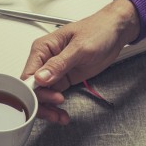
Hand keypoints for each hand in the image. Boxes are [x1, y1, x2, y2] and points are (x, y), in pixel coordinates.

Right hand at [21, 0, 139, 123]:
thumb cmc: (98, 30)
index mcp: (43, 49)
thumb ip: (59, 64)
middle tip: (56, 110)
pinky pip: (53, 96)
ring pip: (42, 95)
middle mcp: (45, 61)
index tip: (49, 98)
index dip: (35, 90)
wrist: (115, 32)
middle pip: (33, 88)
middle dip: (42, 103)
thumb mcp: (80, 48)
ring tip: (59, 116)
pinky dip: (56, 106)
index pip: (29, 75)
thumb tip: (41, 77)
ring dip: (48, 108)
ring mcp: (54, 71)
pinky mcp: (63, 79)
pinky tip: (62, 113)